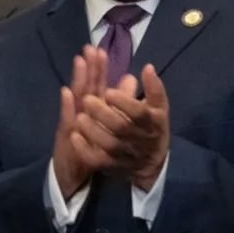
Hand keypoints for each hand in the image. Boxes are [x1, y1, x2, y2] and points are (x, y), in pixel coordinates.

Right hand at [49, 46, 112, 199]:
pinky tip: (66, 94)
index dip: (99, 68)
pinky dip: (66, 107)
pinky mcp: (66, 137)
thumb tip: (132, 79)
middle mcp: (81, 112)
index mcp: (92, 109)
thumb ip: (120, 101)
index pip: (97, 84)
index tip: (101, 50)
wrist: (71, 174)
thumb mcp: (108, 125)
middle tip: (90, 47)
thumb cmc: (91, 148)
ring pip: (75, 99)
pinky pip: (66, 122)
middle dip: (88, 67)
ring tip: (79, 61)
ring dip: (77, 80)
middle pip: (86, 86)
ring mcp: (72, 123)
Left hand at [75, 65, 170, 189]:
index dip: (124, 102)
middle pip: (120, 128)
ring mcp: (124, 154)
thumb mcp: (159, 108)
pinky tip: (74, 136)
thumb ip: (154, 89)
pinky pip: (97, 161)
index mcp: (151, 122)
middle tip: (87, 99)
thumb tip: (147, 67)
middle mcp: (138, 139)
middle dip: (103, 114)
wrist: (152, 162)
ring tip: (79, 117)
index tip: (109, 91)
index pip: (139, 113)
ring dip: (92, 130)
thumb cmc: (152, 127)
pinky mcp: (111, 165)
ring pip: (108, 145)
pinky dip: (85, 150)